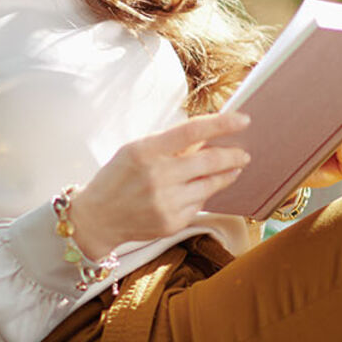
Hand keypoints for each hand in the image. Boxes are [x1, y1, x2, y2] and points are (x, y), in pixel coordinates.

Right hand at [63, 113, 251, 256]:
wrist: (97, 218)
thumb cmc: (117, 177)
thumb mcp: (136, 150)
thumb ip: (169, 144)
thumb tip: (207, 136)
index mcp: (146, 151)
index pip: (192, 131)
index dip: (222, 124)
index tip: (243, 119)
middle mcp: (158, 177)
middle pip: (209, 161)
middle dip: (233, 155)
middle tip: (244, 152)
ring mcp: (166, 202)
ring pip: (210, 185)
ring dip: (226, 175)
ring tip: (234, 168)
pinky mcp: (172, 222)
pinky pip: (198, 204)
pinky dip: (202, 195)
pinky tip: (199, 190)